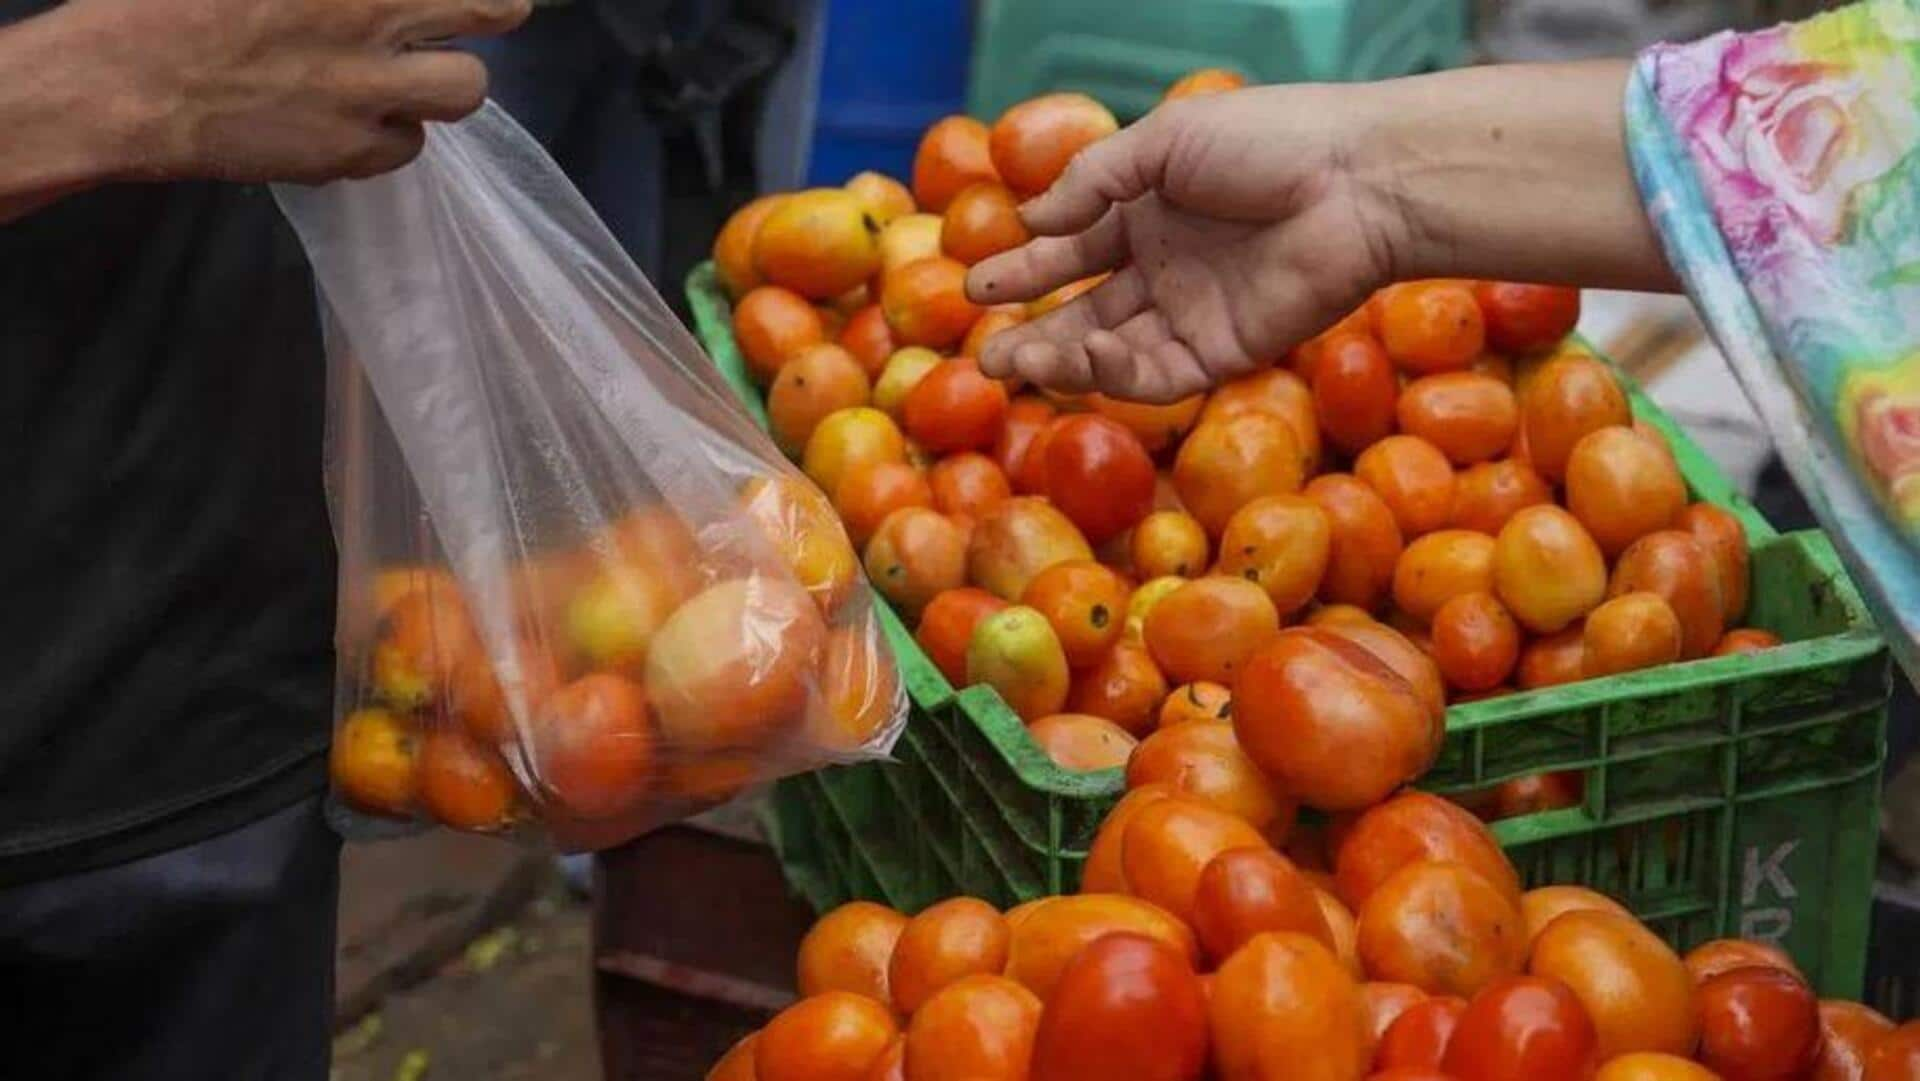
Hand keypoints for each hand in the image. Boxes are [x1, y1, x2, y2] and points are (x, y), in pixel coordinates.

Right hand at [66, 0, 529, 183]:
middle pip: (488, 10)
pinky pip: (408, 147)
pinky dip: (391, 135)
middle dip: (495, 10)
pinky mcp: (353, 150)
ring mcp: (371, 89)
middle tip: (495, 12)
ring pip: (465, 89)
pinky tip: (355, 122)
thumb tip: (358, 1)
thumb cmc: (167, 2)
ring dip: (446, 83)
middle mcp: (373, 18)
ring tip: (413, 79)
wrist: (121, 83)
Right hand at [965, 84, 1403, 402]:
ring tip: (1014, 361)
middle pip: (1083, 312)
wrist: (1359, 181)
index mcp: (1148, 213)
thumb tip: (1032, 219)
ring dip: (1060, 359)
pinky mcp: (1224, 353)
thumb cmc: (1268, 142)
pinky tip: (1085, 355)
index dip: (1023, 269)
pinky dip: (1115, 373)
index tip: (975, 284)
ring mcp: (1193, 314)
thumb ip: (1094, 181)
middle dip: (1030, 333)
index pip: (1071, 250)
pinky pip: (1157, 374)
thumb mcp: (1165, 141)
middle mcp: (1165, 268)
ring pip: (1112, 351)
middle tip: (981, 352)